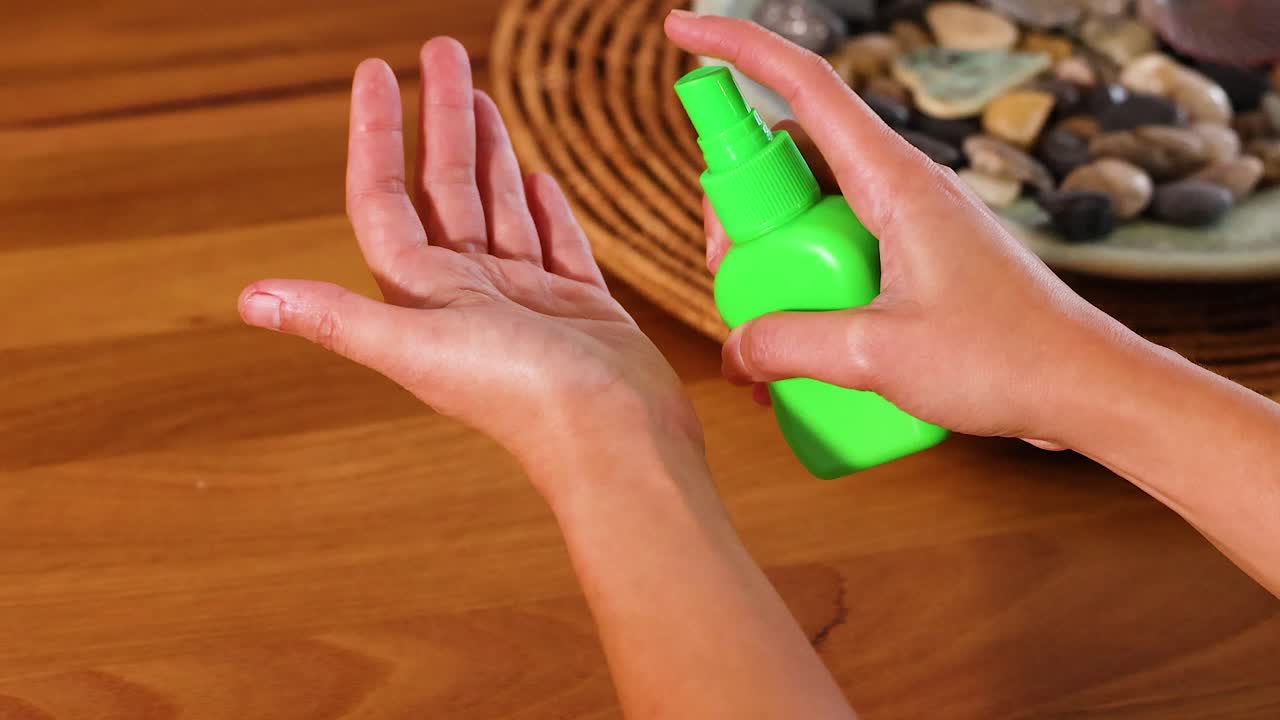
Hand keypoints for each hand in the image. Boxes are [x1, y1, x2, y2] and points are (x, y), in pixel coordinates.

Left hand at [238, 40, 699, 489]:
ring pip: (498, 207)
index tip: (377, 73)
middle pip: (445, 190)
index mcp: (424, 296)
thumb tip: (247, 299)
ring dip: (488, 151)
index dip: (376, 136)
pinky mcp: (578, 307)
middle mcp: (468, 295)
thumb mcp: (417, 346)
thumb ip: (337, 317)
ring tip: (481, 95)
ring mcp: (526, 300)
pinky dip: (542, 208)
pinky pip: (555, 242)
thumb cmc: (520, 396)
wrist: (615, 437)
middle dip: (441, 119)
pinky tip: (535, 176)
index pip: (386, 199)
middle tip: (443, 51)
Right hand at [667, 11, 1149, 449]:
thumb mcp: (877, 355)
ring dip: (772, 258)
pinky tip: (799, 355)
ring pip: (809, 211)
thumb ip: (790, 345)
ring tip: (762, 333)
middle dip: (739, 207)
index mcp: (893, 181)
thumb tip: (732, 350)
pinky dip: (806, 289)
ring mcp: (908, 223)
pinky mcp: (916, 260)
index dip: (737, 50)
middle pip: (790, 159)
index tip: (681, 34)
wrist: (1085, 389)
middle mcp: (900, 187)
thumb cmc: (1005, 360)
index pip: (803, 87)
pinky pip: (839, 251)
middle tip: (726, 275)